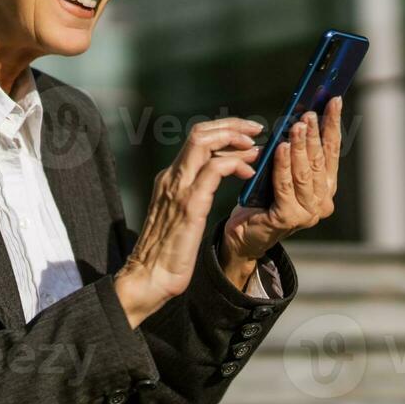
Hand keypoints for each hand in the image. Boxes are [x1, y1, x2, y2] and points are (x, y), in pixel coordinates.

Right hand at [114, 117, 262, 325]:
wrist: (148, 278)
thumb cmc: (166, 253)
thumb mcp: (179, 215)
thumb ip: (192, 194)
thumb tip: (214, 182)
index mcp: (169, 178)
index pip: (196, 139)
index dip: (223, 130)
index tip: (246, 135)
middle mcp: (171, 177)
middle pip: (199, 132)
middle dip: (232, 125)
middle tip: (256, 131)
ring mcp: (178, 189)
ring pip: (204, 141)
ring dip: (235, 139)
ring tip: (256, 149)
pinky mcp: (189, 204)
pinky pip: (214, 169)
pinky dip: (235, 163)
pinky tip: (248, 173)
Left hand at [221, 96, 342, 262]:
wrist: (245, 236)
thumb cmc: (263, 201)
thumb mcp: (283, 174)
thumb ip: (294, 155)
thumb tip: (298, 119)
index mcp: (325, 188)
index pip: (332, 151)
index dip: (333, 126)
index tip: (334, 102)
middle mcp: (322, 202)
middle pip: (319, 160)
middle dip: (314, 133)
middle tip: (310, 112)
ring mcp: (307, 212)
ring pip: (304, 172)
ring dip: (301, 146)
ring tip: (297, 125)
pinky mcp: (288, 218)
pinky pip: (285, 185)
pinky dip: (283, 165)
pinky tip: (281, 147)